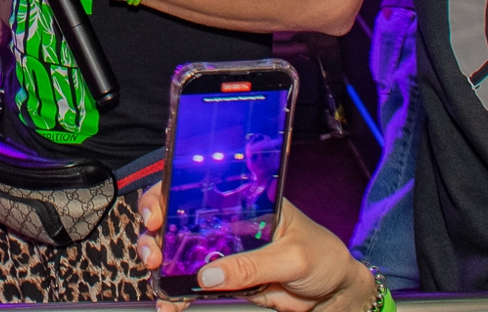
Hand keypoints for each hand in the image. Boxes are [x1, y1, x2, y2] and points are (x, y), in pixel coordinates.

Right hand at [136, 184, 377, 311]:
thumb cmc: (322, 256)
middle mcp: (226, 222)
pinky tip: (169, 303)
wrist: (334, 293)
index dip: (167, 194)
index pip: (196, 188)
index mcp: (242, 201)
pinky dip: (178, 294)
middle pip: (177, 218)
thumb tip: (208, 276)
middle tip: (153, 251)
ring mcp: (222, 252)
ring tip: (156, 274)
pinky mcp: (224, 280)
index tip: (156, 212)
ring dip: (160, 262)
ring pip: (179, 253)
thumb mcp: (292, 256)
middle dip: (155, 231)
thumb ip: (253, 265)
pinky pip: (193, 285)